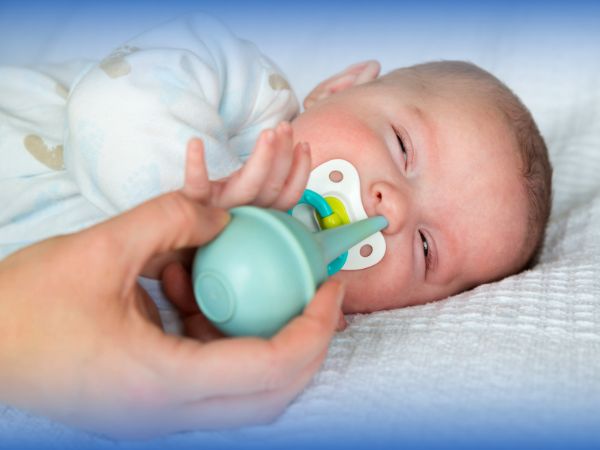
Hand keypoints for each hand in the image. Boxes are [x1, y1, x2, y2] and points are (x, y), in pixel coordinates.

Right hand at [0, 190, 344, 437]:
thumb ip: (173, 218)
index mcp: (165, 382)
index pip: (273, 366)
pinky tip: (210, 297)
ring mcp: (162, 413)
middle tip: (321, 295)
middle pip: (275, 393)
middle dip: (310, 342)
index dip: (315, 325)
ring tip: (277, 293)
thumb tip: (225, 212)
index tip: (331, 286)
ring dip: (275, 345)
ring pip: (250, 393)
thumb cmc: (21, 312)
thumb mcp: (100, 250)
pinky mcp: (152, 401)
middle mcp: (171, 412)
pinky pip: (215, 379)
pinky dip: (230, 341)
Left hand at [184, 121, 311, 210]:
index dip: (300, 171)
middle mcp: (243, 212)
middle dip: (282, 156)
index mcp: (257, 212)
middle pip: (271, 187)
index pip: (288, 196)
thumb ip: (262, 186)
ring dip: (262, 158)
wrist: (175, 239)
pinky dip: (196, 164)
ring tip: (269, 132)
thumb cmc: (211, 214)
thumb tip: (285, 155)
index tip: (303, 145)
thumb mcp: (242, 201)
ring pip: (247, 187)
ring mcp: (219, 208)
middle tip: (284, 128)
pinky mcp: (194, 203)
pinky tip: (196, 142)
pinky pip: (198, 184)